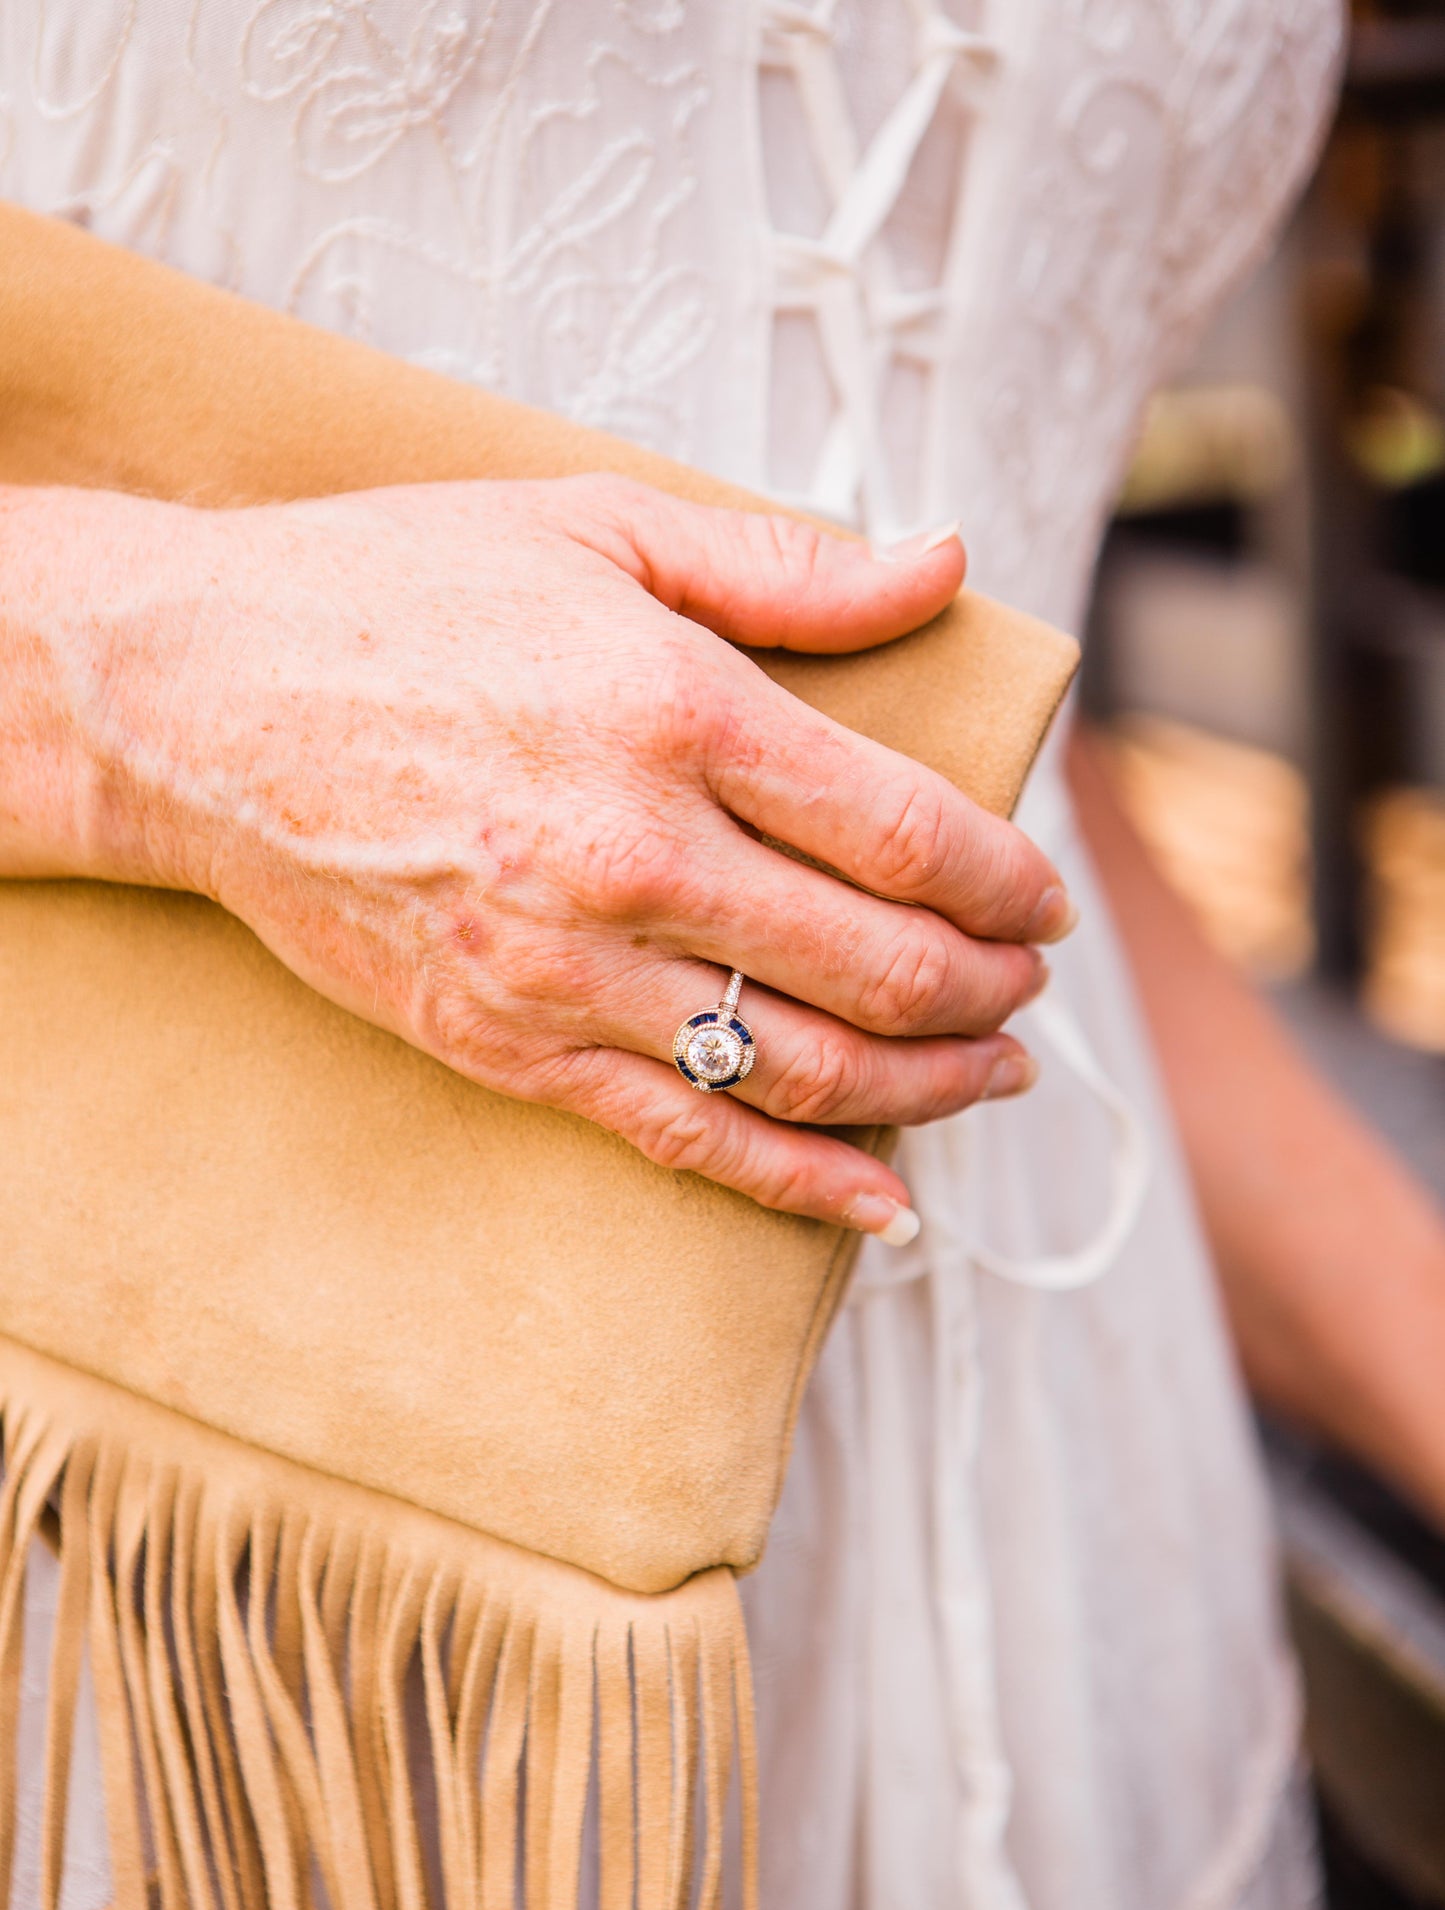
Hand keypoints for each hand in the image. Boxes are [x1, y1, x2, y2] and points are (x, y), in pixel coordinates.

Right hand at [4, 475, 1072, 1232]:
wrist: (197, 704)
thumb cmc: (395, 594)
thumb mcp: (597, 525)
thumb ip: (787, 566)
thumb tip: (948, 561)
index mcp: (678, 714)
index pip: (906, 833)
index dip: (1005, 882)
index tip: (1042, 899)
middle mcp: (635, 857)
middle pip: (877, 965)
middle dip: (986, 989)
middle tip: (1028, 986)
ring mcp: (568, 969)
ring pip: (799, 1067)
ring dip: (926, 1085)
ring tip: (989, 1073)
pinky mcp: (509, 1045)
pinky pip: (686, 1139)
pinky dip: (799, 1183)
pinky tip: (882, 1202)